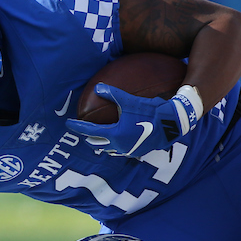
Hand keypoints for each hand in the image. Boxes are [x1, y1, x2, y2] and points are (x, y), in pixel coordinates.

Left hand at [65, 84, 199, 157]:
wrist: (173, 123)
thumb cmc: (151, 111)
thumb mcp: (130, 101)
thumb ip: (113, 94)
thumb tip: (97, 88)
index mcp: (114, 134)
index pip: (89, 131)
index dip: (77, 126)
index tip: (68, 123)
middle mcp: (119, 146)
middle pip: (96, 144)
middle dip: (88, 138)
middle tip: (82, 132)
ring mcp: (128, 151)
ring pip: (108, 149)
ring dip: (101, 143)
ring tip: (97, 137)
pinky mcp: (138, 152)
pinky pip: (120, 150)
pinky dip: (114, 146)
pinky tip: (117, 140)